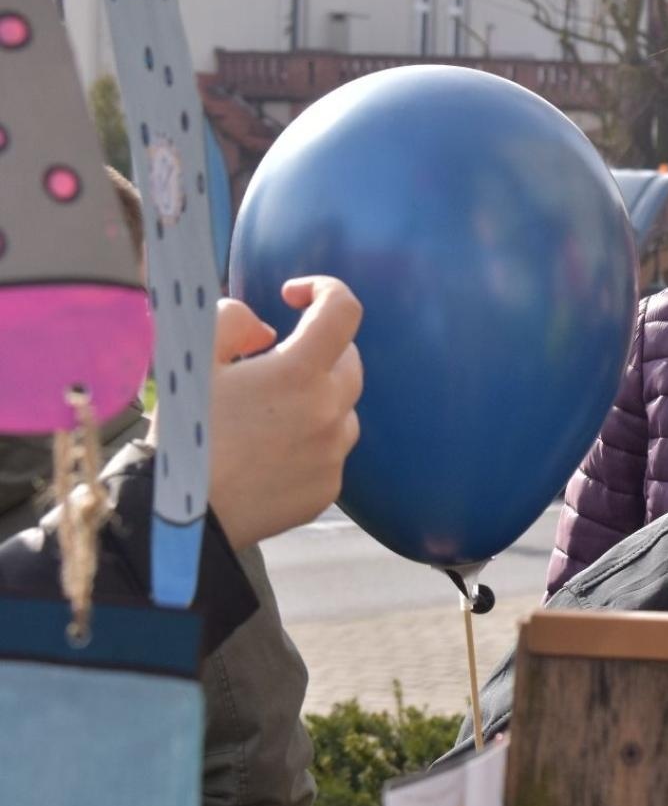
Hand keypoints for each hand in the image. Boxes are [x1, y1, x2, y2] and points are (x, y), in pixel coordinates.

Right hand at [207, 277, 362, 547]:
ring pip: (343, 409)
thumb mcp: (192, 359)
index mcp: (299, 372)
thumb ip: (231, 321)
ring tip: (266, 416)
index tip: (293, 296)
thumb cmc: (184, 432)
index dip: (325, 289)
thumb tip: (266, 330)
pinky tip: (268, 454)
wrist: (180, 516)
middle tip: (272, 364)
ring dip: (316, 400)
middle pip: (348, 361)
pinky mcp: (328, 488)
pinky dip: (310, 443)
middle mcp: (328, 410)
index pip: (343, 310)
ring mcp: (333, 452)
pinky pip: (331, 452)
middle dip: (318, 352)